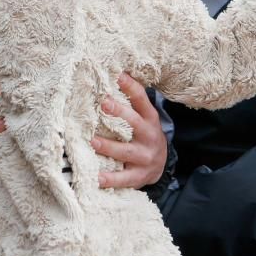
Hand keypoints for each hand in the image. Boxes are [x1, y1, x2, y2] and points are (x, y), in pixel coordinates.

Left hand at [94, 73, 167, 188]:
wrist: (162, 164)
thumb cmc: (144, 135)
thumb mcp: (144, 118)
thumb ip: (130, 103)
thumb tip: (111, 76)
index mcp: (150, 119)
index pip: (142, 100)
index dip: (131, 87)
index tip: (119, 75)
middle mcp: (149, 136)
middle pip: (135, 123)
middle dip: (120, 114)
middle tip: (103, 104)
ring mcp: (145, 157)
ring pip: (127, 151)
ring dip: (109, 146)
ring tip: (93, 141)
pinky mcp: (139, 176)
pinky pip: (124, 178)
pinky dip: (110, 179)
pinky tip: (96, 178)